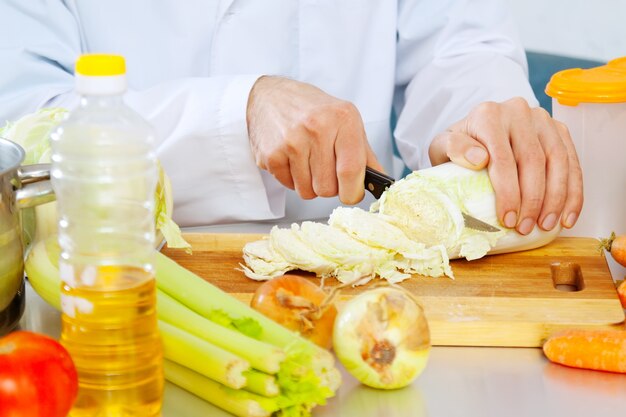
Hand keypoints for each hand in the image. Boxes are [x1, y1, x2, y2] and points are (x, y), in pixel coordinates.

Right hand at [246, 76, 382, 203]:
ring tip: (308, 161)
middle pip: (328, 188)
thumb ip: (365, 154)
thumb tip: (381, 184)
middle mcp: (317, 128)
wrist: (271, 97)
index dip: (353, 192)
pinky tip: (292, 159)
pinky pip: (289, 186)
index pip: (351, 171)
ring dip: (310, 184)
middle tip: (325, 168)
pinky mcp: (271, 154)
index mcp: (343, 119)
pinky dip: (292, 179)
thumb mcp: (346, 122)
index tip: (352, 193)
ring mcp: (291, 141)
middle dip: (329, 186)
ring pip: (308, 191)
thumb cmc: (314, 111)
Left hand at [428, 97, 582, 234]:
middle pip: (533, 160)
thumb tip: (479, 158)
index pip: (503, 158)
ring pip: (558, 161)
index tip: (508, 219)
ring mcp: (541, 119)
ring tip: (546, 224)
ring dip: (556, 198)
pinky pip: (572, 161)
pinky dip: (573, 192)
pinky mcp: (558, 130)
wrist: (473, 134)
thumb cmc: (458, 147)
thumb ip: (453, 149)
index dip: (508, 192)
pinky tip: (567, 216)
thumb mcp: (442, 147)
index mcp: (488, 115)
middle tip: (525, 227)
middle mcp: (518, 111)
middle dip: (533, 199)